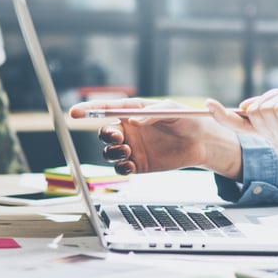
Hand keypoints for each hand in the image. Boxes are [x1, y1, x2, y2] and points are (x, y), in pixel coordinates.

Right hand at [68, 99, 242, 178]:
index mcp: (134, 111)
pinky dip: (121, 167)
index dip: (89, 110)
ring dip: (112, 152)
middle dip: (105, 134)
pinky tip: (131, 164)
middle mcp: (130, 129)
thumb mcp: (173, 110)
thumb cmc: (188, 120)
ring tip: (128, 150)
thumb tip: (134, 121)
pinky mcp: (140, 164)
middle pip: (104, 132)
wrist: (202, 142)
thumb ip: (153, 114)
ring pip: (110, 151)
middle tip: (117, 136)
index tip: (75, 112)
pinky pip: (122, 168)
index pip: (107, 109)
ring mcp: (133, 147)